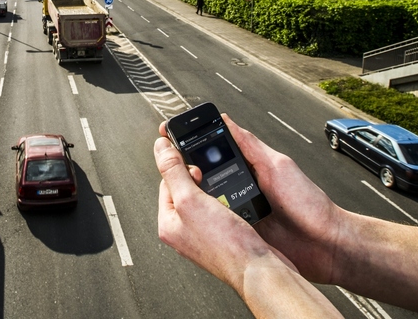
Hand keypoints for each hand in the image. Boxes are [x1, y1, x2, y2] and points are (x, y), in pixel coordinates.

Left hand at [155, 135, 278, 289]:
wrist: (258, 269)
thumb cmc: (226, 245)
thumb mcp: (191, 199)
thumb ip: (173, 171)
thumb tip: (159, 148)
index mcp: (168, 223)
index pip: (166, 182)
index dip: (182, 169)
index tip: (197, 168)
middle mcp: (182, 230)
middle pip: (186, 189)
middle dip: (201, 181)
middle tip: (212, 186)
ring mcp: (202, 235)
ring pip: (205, 199)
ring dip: (216, 192)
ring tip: (225, 199)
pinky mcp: (222, 237)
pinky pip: (221, 211)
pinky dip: (228, 204)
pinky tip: (235, 207)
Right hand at [158, 114, 346, 284]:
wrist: (326, 245)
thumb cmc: (310, 204)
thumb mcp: (278, 166)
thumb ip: (251, 145)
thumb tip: (226, 121)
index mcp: (250, 168)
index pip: (217, 151)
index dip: (195, 145)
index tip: (173, 136)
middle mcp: (243, 188)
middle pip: (207, 178)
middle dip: (190, 175)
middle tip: (176, 171)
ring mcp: (240, 212)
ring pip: (208, 203)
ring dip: (199, 201)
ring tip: (188, 196)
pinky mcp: (242, 233)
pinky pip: (219, 225)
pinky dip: (211, 222)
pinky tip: (205, 220)